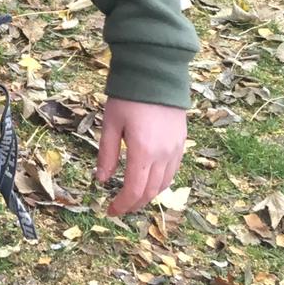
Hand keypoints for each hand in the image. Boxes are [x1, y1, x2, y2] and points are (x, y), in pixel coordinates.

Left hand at [95, 96, 186, 215]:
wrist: (156, 73)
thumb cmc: (128, 96)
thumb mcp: (110, 123)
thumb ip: (106, 154)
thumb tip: (101, 180)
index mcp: (143, 151)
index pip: (134, 190)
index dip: (122, 205)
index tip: (110, 211)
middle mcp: (163, 155)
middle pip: (150, 192)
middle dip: (134, 204)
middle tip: (120, 207)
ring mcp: (175, 149)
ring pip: (164, 184)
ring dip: (148, 195)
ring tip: (132, 196)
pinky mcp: (182, 142)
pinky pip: (172, 171)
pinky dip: (160, 182)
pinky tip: (149, 180)